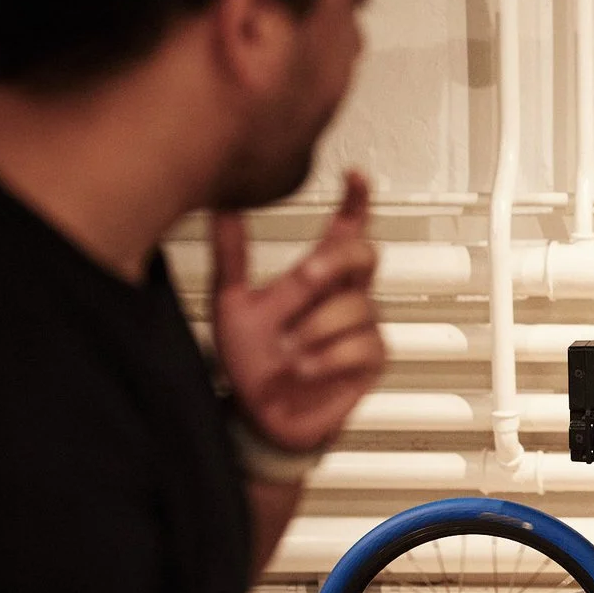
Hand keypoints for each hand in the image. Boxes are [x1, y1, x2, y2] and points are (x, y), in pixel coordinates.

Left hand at [211, 170, 383, 458]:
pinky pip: (359, 346)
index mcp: (317, 277)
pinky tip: (302, 368)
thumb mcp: (231, 303)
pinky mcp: (370, 360)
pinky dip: (324, 358)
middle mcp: (344, 296)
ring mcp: (362, 327)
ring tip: (286, 350)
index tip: (354, 176)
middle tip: (303, 278)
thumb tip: (223, 206)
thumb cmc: (249, 361)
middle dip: (335, 261)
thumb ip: (231, 254)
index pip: (345, 231)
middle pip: (366, 254)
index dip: (355, 202)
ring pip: (356, 306)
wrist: (257, 416)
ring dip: (313, 328)